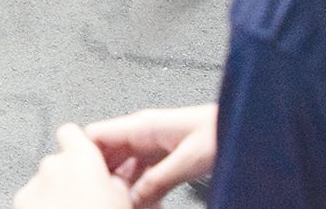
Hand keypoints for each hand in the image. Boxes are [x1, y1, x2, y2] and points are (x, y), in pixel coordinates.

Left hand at [13, 124, 131, 208]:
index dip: (80, 145)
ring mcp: (33, 186)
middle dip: (70, 176)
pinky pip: (32, 199)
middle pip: (59, 161)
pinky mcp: (19, 204)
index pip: (72, 133)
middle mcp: (52, 166)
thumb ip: (118, 182)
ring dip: (55, 193)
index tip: (88, 159)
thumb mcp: (126, 202)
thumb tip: (116, 180)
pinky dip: (41, 207)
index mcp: (81, 159)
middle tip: (87, 199)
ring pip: (44, 182)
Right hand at [85, 103, 217, 207]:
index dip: (82, 156)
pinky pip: (141, 173)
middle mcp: (142, 131)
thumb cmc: (220, 131)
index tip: (79, 178)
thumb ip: (156, 180)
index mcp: (141, 125)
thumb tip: (131, 197)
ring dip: (123, 187)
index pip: (95, 135)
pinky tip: (146, 203)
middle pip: (106, 154)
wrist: (246, 126)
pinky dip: (140, 189)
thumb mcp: (186, 160)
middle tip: (107, 198)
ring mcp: (152, 143)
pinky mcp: (163, 155)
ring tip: (126, 204)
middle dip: (104, 177)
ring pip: (123, 167)